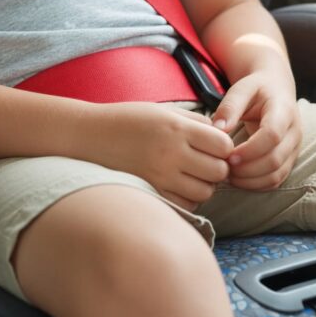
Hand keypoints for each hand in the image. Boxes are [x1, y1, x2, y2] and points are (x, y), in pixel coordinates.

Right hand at [81, 102, 232, 209]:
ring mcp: (160, 176)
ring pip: (205, 192)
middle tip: (205, 162)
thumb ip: (196, 123)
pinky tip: (179, 185)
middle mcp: (171, 153)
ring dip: (204, 185)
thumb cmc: (129, 119)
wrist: (91, 135)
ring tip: (192, 174)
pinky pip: (186, 205)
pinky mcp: (151, 192)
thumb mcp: (164, 111)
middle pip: (218, 171)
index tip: (214, 146)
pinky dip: (188, 198)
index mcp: (177, 128)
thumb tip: (223, 138)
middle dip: (218, 167)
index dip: (224, 147)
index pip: (223, 145)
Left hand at [211, 70, 302, 190]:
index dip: (250, 149)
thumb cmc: (256, 89)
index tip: (228, 155)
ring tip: (227, 175)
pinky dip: (256, 185)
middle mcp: (294, 132)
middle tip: (223, 167)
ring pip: (276, 174)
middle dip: (247, 169)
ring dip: (250, 180)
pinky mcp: (289, 160)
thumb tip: (217, 129)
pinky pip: (276, 180)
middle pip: (275, 160)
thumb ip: (229, 107)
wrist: (276, 91)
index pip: (272, 135)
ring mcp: (294, 148)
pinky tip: (237, 179)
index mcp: (284, 110)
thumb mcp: (242, 89)